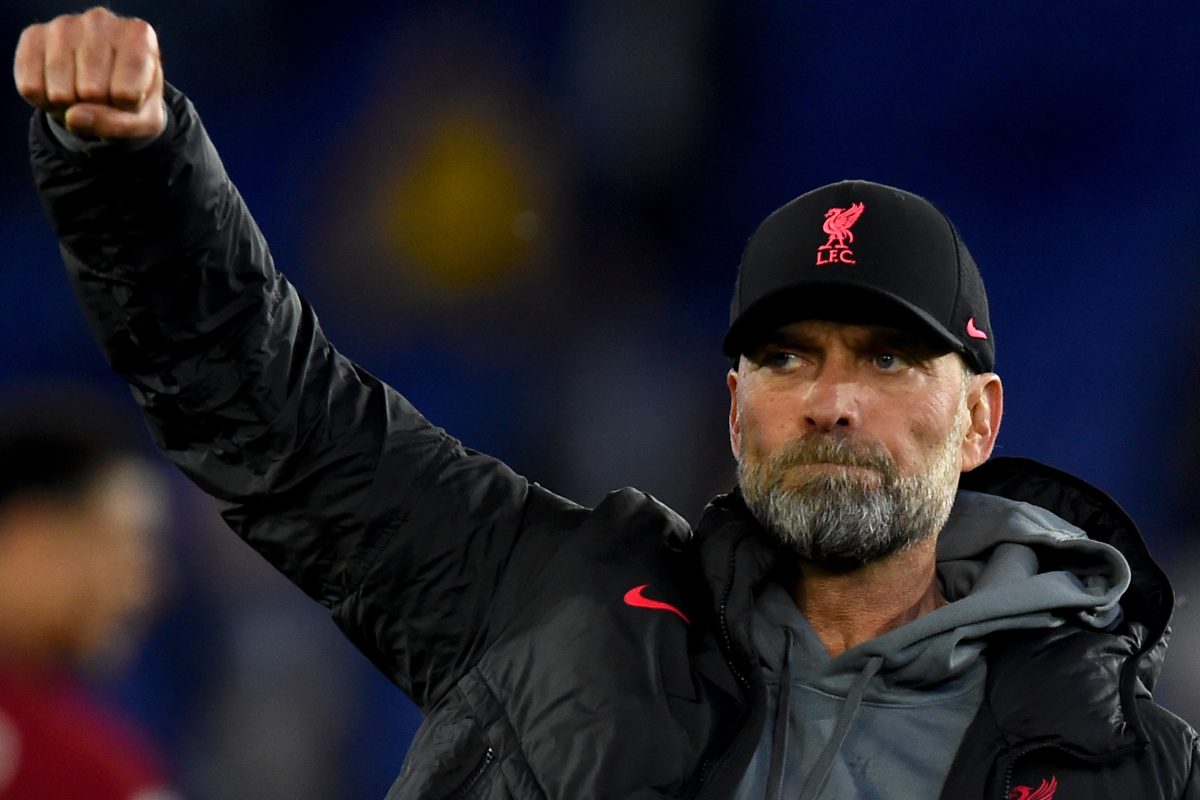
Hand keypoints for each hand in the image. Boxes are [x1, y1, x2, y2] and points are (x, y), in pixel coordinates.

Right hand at [13, 6, 164, 139]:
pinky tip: (59, 88)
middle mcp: (100, 21)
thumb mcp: (143, 121)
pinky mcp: (33, 35)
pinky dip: (44, 102)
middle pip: (91, 92)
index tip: (131, 95)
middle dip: (97, 107)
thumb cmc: (132, 99)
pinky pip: (31, 87)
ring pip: (60, 93)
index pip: (127, 95)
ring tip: (82, 92)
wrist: (106, 82)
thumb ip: (119, 125)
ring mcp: (63, 25)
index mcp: (139, 36)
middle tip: (103, 95)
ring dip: (70, 107)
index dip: (126, 108)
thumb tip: (73, 116)